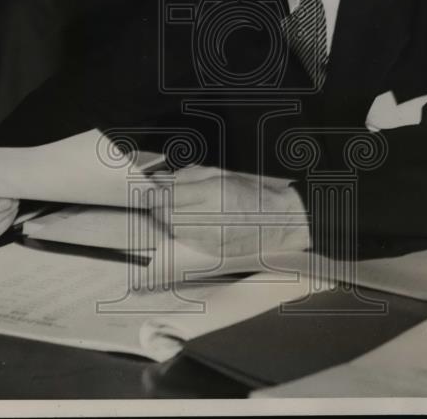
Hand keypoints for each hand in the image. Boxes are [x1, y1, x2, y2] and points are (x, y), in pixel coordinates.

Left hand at [153, 166, 310, 257]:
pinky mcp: (213, 252)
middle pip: (165, 216)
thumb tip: (160, 182)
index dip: (152, 195)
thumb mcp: (221, 174)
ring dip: (171, 222)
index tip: (146, 193)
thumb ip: (188, 177)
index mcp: (213, 192)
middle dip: (160, 209)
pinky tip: (196, 225)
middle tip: (164, 202)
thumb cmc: (254, 194)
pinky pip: (186, 242)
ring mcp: (211, 238)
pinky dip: (184, 234)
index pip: (167, 196)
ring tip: (184, 212)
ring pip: (174, 231)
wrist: (280, 221)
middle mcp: (210, 217)